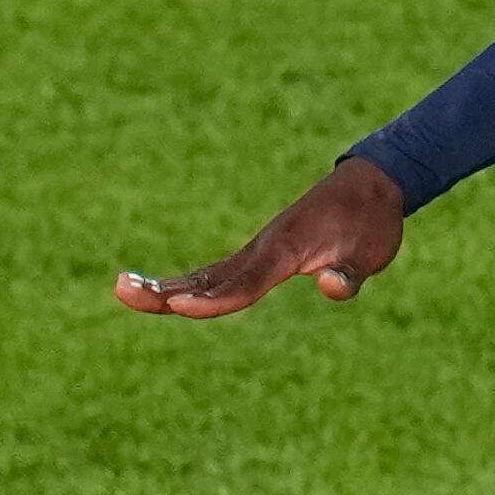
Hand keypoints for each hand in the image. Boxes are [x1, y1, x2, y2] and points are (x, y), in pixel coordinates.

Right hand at [112, 155, 409, 315]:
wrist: (372, 186)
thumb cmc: (372, 222)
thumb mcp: (373, 251)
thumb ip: (351, 273)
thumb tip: (331, 286)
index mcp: (288, 248)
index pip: (247, 282)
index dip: (215, 300)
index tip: (180, 308)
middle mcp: (264, 248)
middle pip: (210, 277)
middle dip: (166, 289)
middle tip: (122, 290)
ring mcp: (259, 251)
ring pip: (206, 275)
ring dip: (167, 286)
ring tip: (123, 290)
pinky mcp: (262, 254)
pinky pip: (220, 274)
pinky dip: (191, 285)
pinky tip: (165, 296)